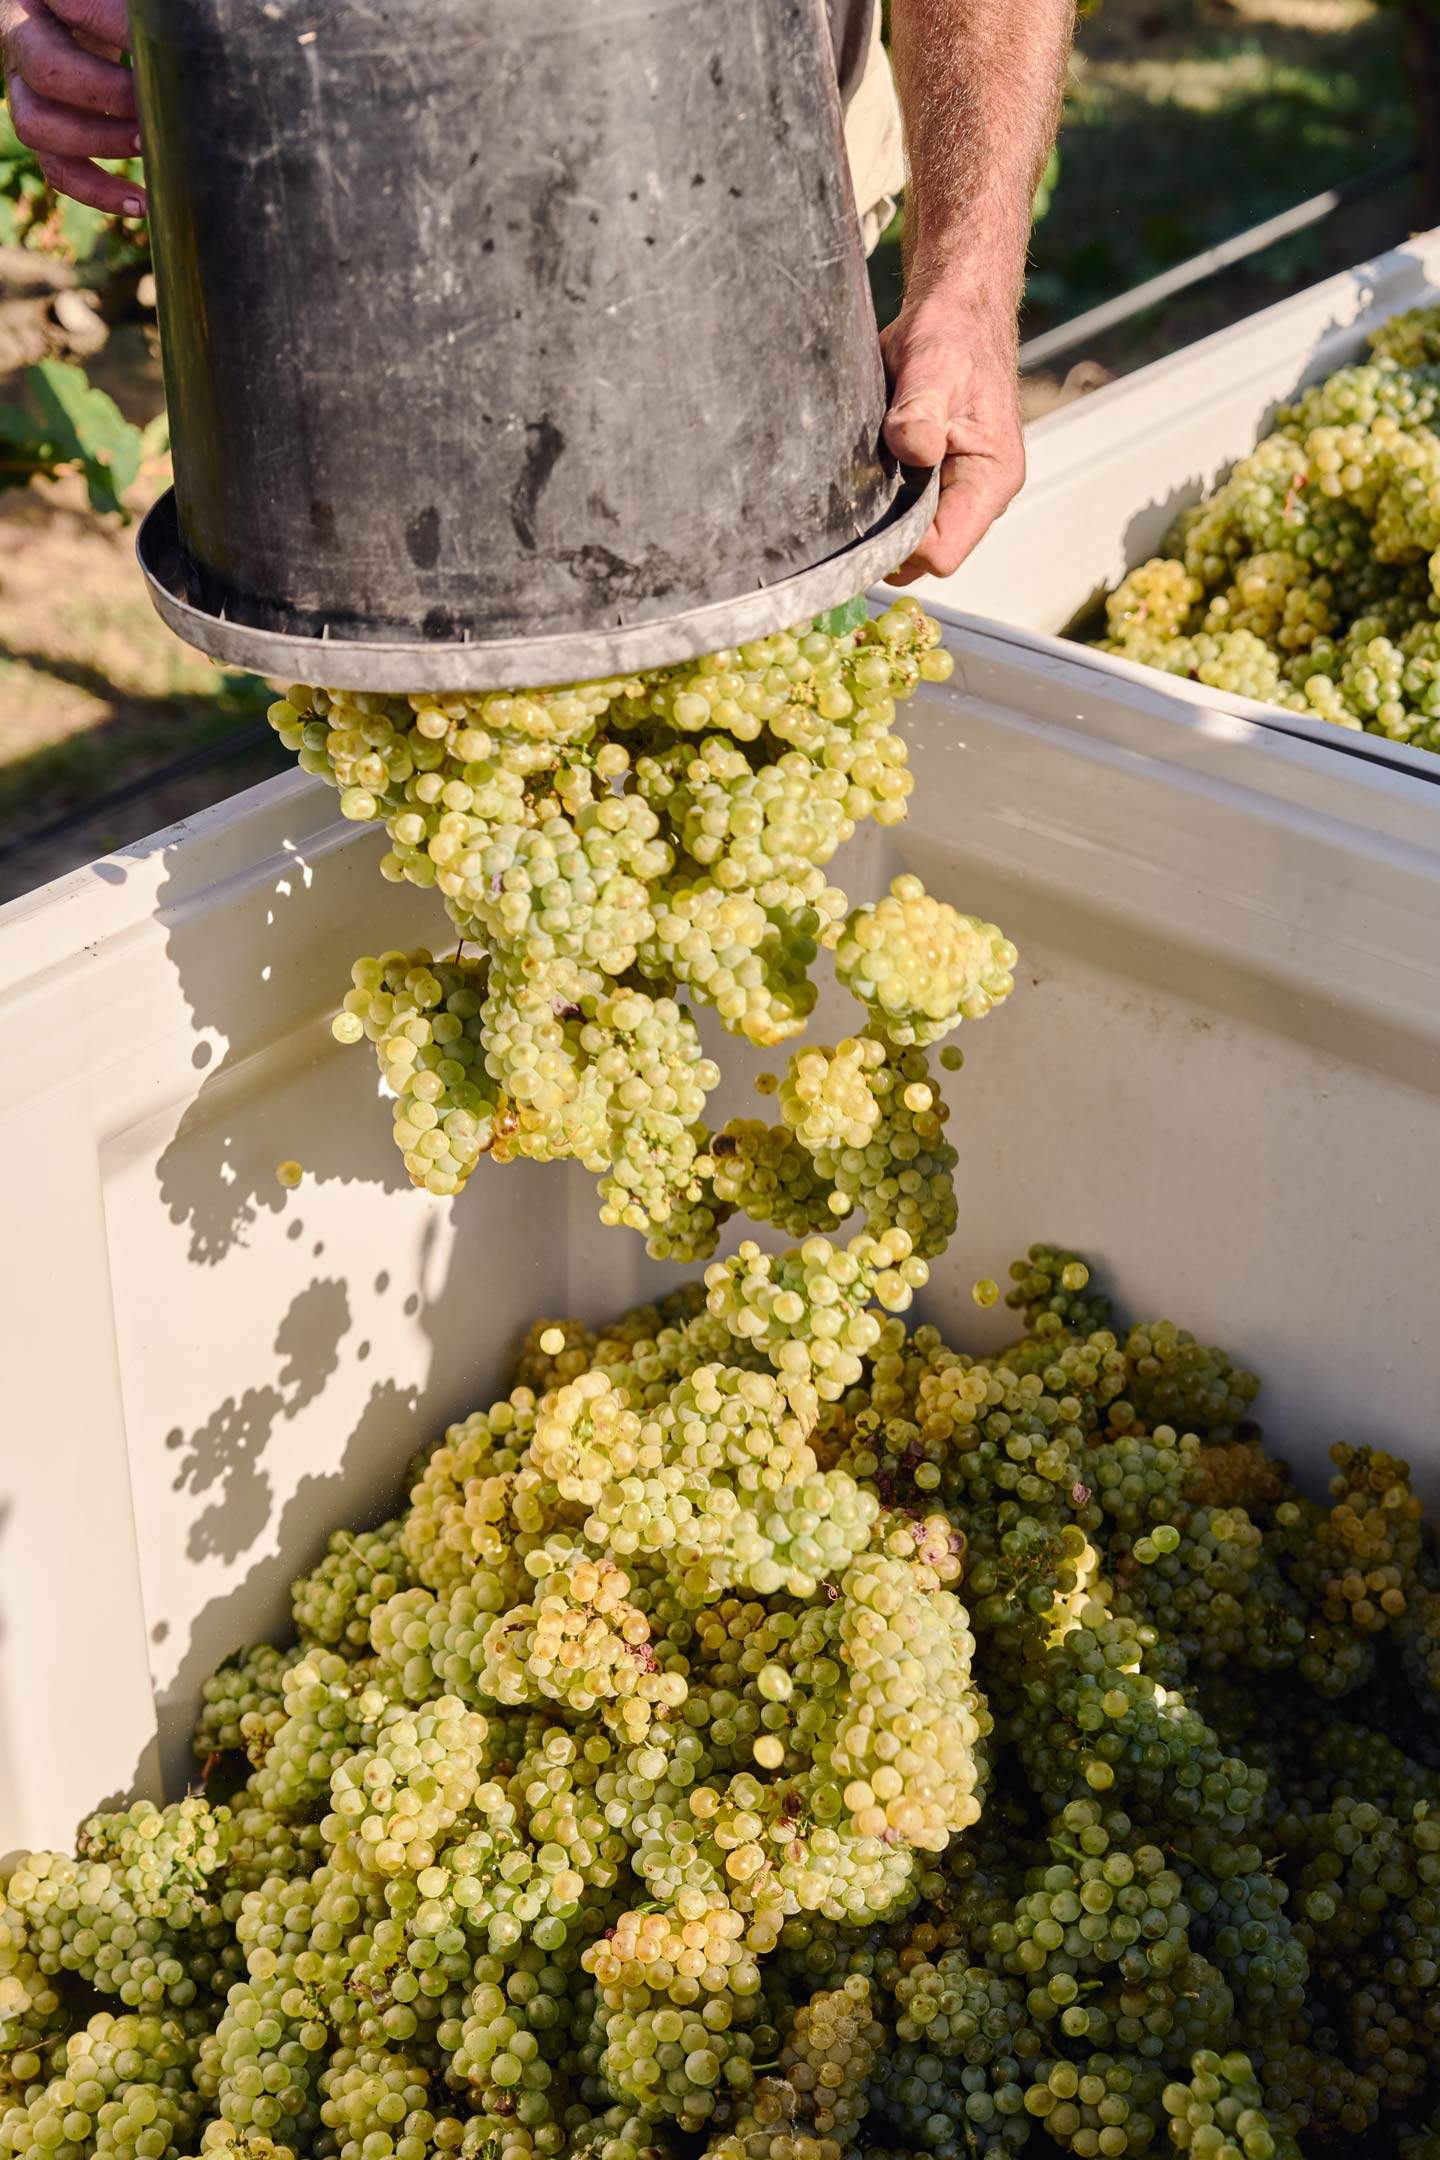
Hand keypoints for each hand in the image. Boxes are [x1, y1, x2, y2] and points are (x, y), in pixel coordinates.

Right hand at [1, 0, 144, 216]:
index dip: (116, 32)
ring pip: (37, 128)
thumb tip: (162, 41)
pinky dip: (99, 191)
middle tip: (153, 110)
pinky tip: (142, 202)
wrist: (81, 21)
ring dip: (100, 144)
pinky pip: (58, 169)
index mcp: (39, 0)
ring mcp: (25, 92)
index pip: (73, 7)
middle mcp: (19, 43)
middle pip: (44, 74)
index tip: (159, 58)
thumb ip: (120, 11)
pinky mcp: (46, 132)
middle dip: (106, 97)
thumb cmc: (105, 8)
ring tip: (150, 149)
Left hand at [879, 278, 1024, 585]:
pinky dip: (879, 507)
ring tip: (862, 480)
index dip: (904, 546)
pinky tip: (866, 476)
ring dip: (880, 523)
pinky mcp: (933, 487)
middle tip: (852, 501)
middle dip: (887, 539)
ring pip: (910, 542)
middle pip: (924, 557)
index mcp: (990, 480)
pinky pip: (902, 518)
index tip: (870, 515)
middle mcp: (977, 497)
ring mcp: (955, 495)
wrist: (952, 317)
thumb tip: (912, 448)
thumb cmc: (953, 337)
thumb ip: (921, 413)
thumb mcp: (934, 368)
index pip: (945, 551)